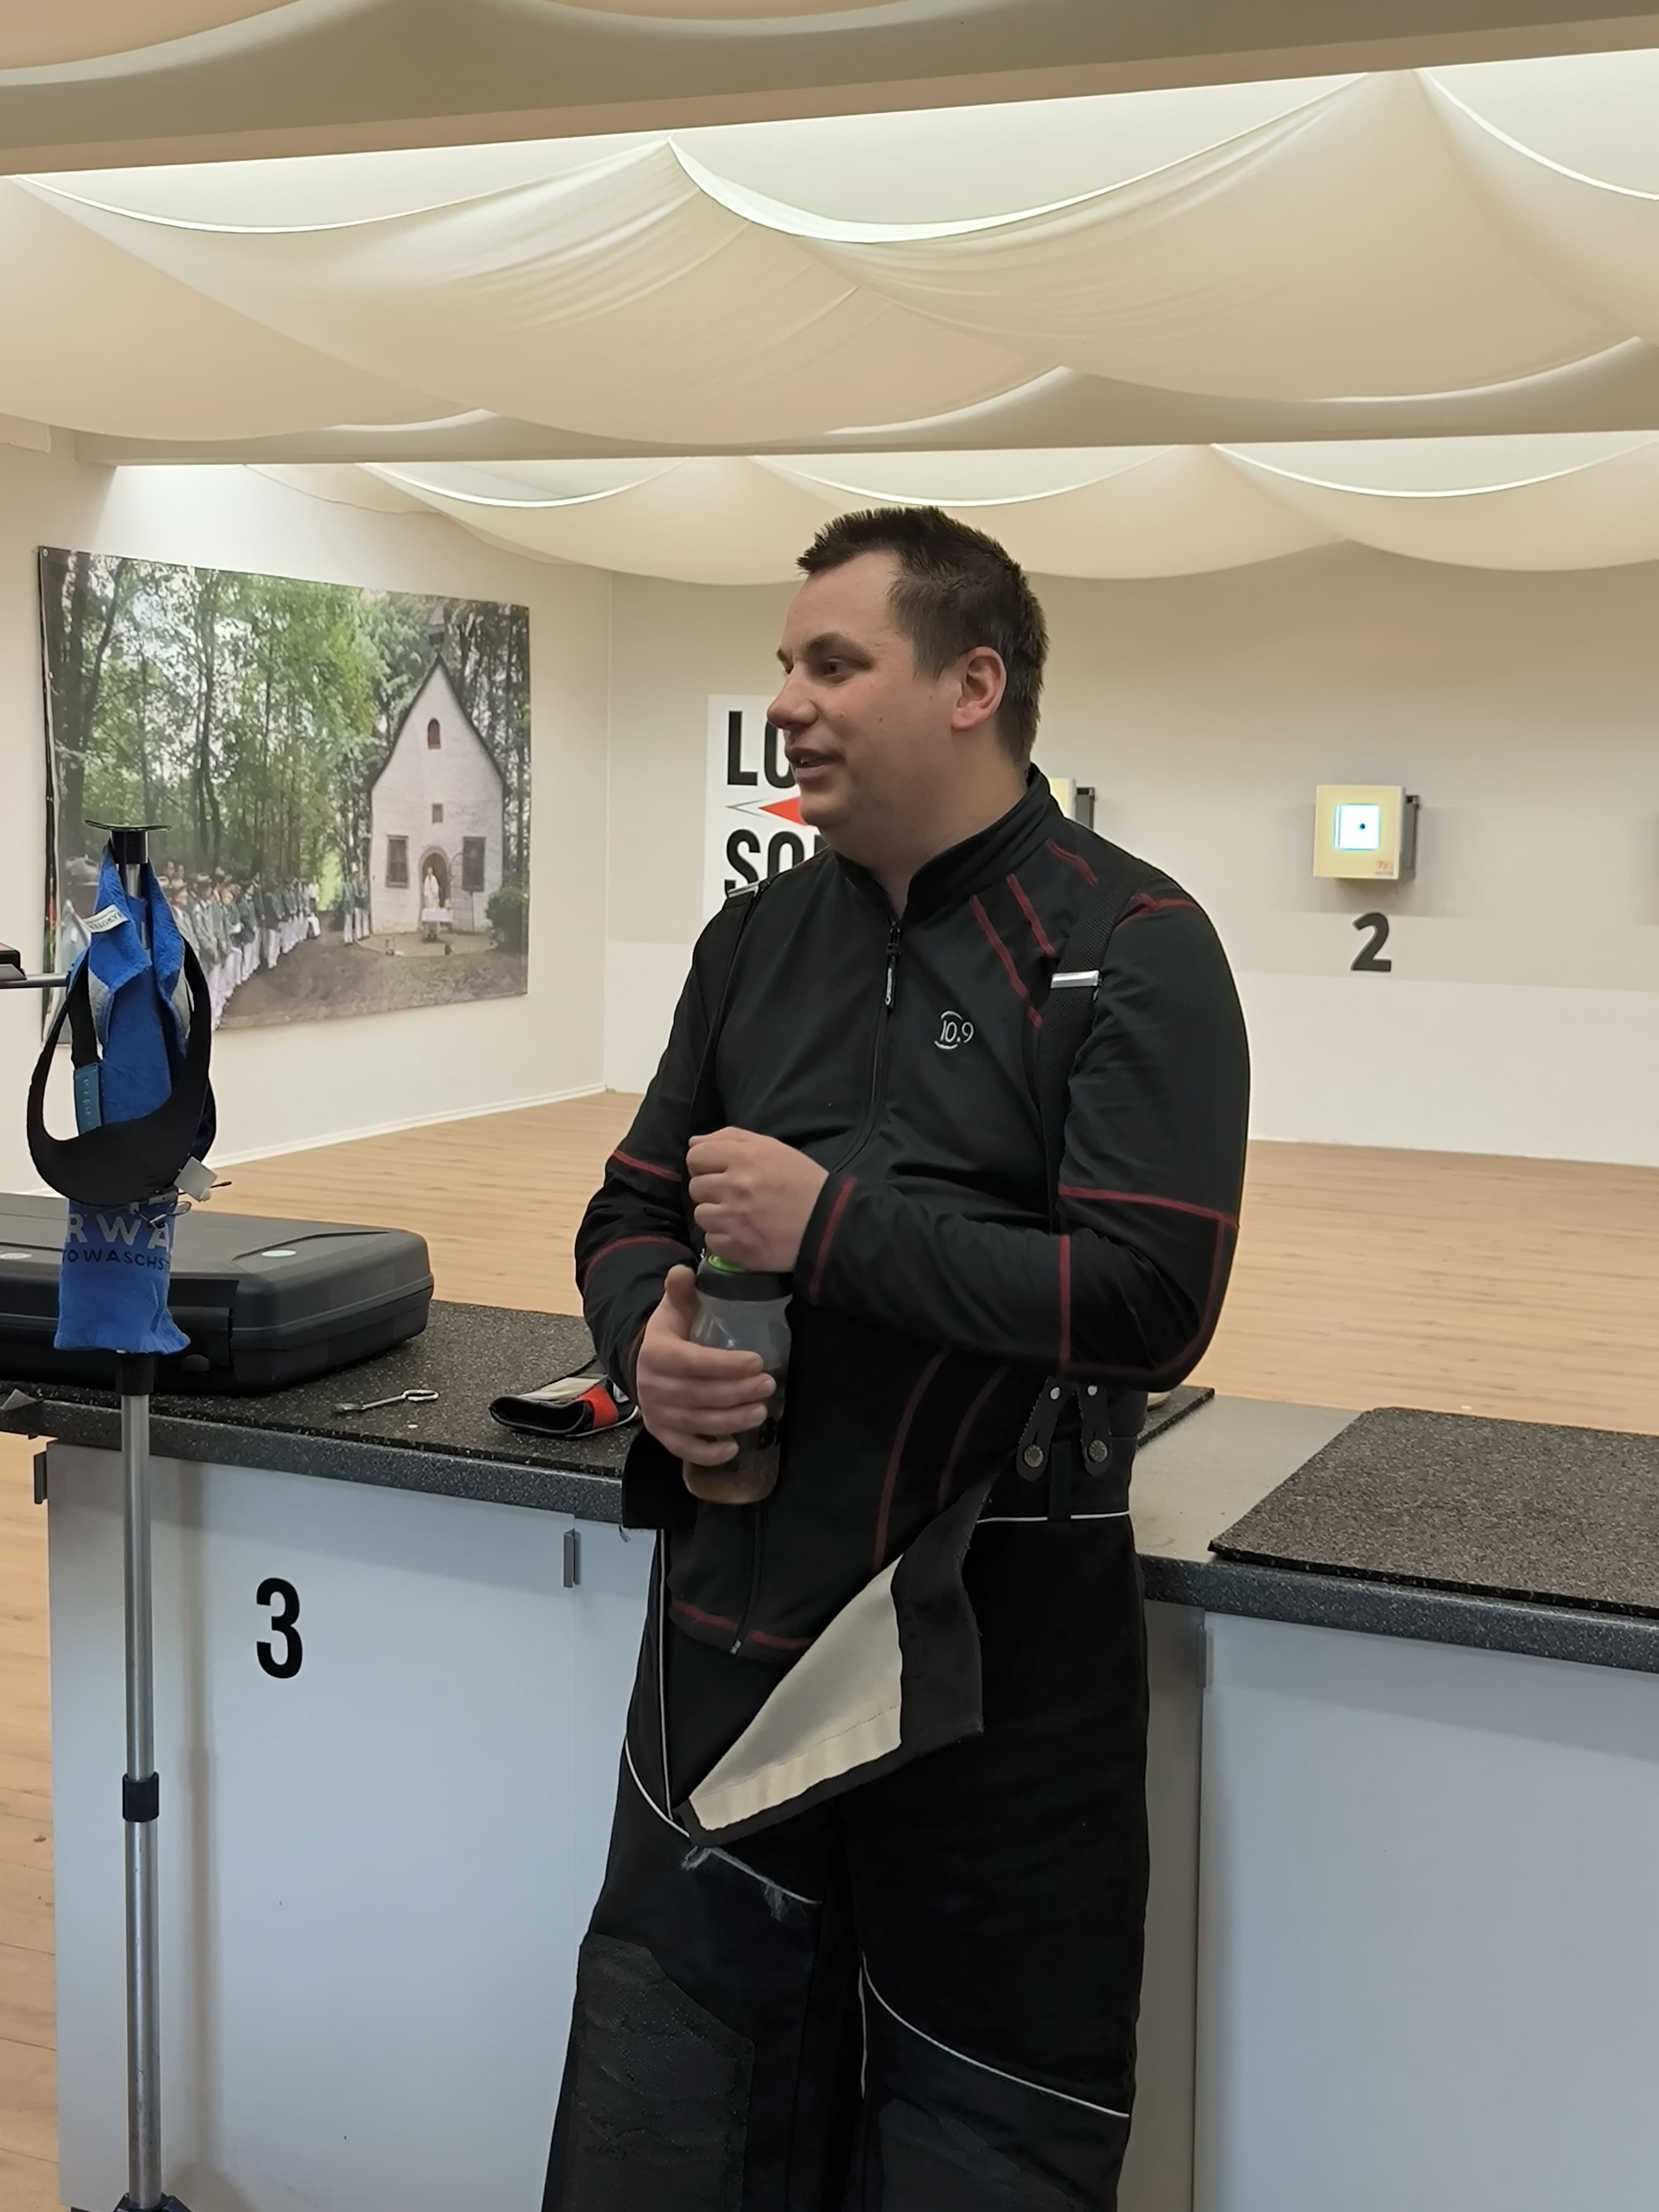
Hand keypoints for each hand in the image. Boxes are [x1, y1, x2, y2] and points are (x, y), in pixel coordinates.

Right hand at [635, 1265, 775, 1466]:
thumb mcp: (675, 1309)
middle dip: (737, 1393)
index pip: (693, 1362)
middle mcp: (652, 1387)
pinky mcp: (662, 1435)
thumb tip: (684, 1269)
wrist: (646, 1363)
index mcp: (657, 1354)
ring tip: (762, 1411)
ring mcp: (656, 1414)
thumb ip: (680, 1290)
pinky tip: (733, 1449)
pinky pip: (684, 1450)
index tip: (757, 1362)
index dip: (725, 1365)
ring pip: (697, 1423)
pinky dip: (707, 1454)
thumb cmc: (671, 1334)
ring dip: (732, 1421)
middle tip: (770, 1385)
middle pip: (699, 1395)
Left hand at [686, 1127, 827, 1273]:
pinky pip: (711, 1241)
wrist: (827, 1224)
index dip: (704, 1162)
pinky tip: (743, 1233)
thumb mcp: (772, 1148)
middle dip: (711, 1189)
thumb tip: (693, 1142)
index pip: (695, 1156)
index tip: (719, 1170)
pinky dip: (724, 1238)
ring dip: (716, 1215)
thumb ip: (731, 1138)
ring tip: (740, 1216)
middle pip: (696, 1186)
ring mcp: (733, 1219)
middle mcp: (734, 1186)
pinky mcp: (735, 1248)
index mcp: (744, 1157)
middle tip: (735, 1194)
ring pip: (701, 1215)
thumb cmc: (801, 1181)